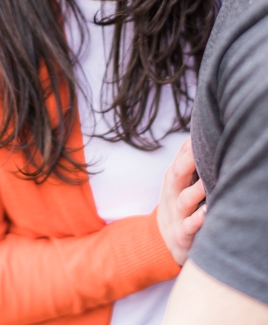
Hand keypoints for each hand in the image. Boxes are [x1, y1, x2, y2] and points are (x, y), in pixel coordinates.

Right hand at [157, 138, 206, 264]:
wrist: (163, 240)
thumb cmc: (178, 204)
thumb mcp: (178, 182)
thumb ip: (187, 160)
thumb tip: (196, 135)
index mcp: (174, 178)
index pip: (181, 157)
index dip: (191, 145)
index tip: (206, 131)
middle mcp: (173, 192)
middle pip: (178, 173)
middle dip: (189, 161)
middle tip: (202, 149)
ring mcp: (177, 213)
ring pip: (186, 200)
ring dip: (196, 190)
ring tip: (208, 182)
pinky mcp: (182, 233)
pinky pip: (189, 226)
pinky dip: (197, 220)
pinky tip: (207, 214)